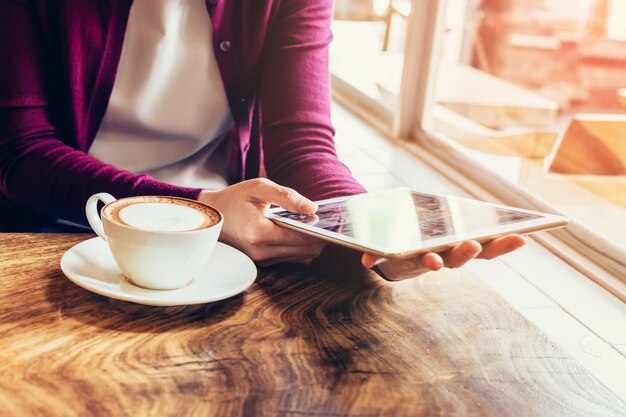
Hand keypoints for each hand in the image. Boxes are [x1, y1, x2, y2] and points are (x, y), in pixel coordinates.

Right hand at [198, 178, 326, 265]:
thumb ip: (287, 197)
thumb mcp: (259, 188)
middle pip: (304, 251)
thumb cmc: (234, 199)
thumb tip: (312, 208)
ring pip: (300, 257)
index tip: (332, 221)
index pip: (301, 238)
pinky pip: (290, 258)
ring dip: (310, 244)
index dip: (319, 230)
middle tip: (327, 223)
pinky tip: (300, 233)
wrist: (210, 216)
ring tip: (314, 226)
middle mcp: (260, 251)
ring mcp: (261, 260)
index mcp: (259, 232)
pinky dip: (299, 247)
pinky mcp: (262, 262)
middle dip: (319, 238)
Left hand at [361, 234, 526, 278]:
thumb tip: (513, 228)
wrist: (393, 240)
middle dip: (465, 251)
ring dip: (431, 261)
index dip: (503, 245)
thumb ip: (470, 222)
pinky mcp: (391, 260)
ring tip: (433, 260)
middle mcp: (441, 256)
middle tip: (473, 244)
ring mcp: (416, 259)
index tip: (521, 237)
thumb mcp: (446, 220)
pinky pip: (382, 260)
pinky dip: (374, 258)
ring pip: (426, 262)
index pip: (485, 248)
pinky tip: (367, 259)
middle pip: (457, 258)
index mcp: (458, 245)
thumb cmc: (428, 229)